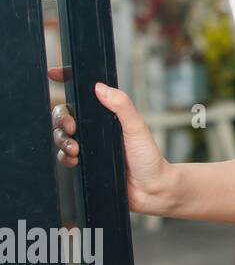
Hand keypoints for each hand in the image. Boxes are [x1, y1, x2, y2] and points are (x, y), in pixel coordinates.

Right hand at [48, 68, 175, 215]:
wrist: (151, 190)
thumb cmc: (149, 157)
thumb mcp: (137, 128)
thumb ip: (122, 106)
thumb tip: (100, 87)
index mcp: (107, 114)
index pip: (84, 95)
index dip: (66, 82)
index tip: (54, 74)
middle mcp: (95, 128)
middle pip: (65, 115)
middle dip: (62, 119)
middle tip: (72, 128)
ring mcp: (89, 145)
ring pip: (61, 135)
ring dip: (62, 139)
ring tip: (76, 149)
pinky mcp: (84, 163)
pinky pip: (63, 156)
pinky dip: (64, 157)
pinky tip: (75, 160)